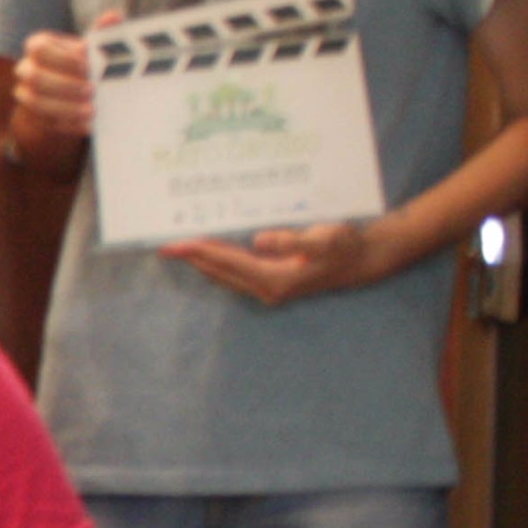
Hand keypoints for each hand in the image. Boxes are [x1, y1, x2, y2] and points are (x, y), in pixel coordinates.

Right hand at [8, 7, 116, 150]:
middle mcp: (27, 69)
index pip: (39, 48)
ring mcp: (26, 94)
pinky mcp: (33, 116)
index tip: (87, 64)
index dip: (62, 57)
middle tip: (91, 90)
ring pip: (35, 102)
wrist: (65, 93)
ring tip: (92, 111)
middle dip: (64, 85)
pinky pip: (45, 122)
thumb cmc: (80, 64)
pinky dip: (68, 125)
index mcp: (38, 46)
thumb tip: (114, 16)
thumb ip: (100, 33)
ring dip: (65, 108)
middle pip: (35, 76)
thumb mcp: (89, 48)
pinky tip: (88, 125)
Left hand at [161, 217, 394, 306]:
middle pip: (218, 271)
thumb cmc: (345, 247)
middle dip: (192, 258)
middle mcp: (267, 288)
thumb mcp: (325, 239)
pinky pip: (235, 272)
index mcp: (275, 279)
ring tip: (180, 245)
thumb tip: (260, 240)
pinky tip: (210, 247)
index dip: (199, 251)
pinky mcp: (271, 282)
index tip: (174, 244)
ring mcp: (268, 288)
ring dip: (202, 260)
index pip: (226, 262)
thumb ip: (293, 241)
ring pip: (224, 274)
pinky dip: (218, 260)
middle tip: (164, 243)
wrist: (362, 260)